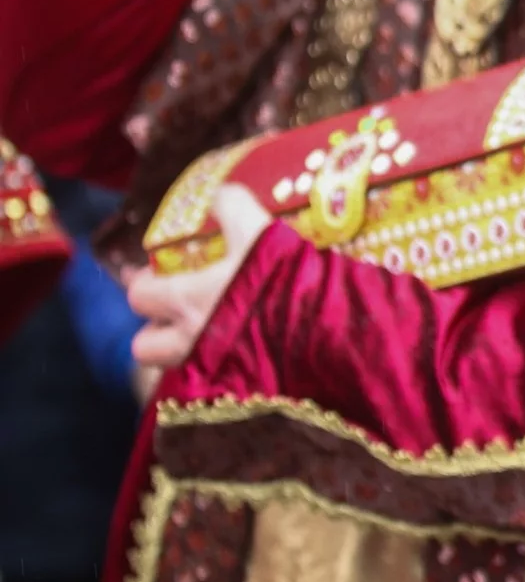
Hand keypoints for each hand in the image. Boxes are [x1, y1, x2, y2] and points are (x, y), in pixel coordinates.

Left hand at [123, 184, 271, 371]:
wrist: (330, 328)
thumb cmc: (285, 278)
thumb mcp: (259, 228)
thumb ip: (231, 205)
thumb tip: (217, 193)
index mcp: (185, 300)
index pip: (138, 298)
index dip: (144, 284)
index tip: (159, 273)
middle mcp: (190, 340)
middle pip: (144, 347)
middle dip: (154, 330)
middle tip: (177, 311)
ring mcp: (214, 370)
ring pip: (176, 368)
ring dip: (184, 352)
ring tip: (208, 334)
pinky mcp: (240, 388)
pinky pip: (212, 384)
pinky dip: (218, 371)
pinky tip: (242, 352)